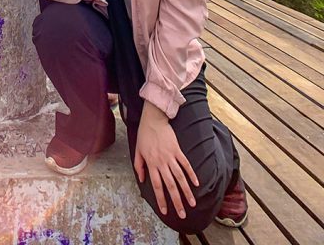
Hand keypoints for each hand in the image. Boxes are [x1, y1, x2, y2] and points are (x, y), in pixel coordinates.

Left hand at [134, 104, 198, 218]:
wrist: (153, 120)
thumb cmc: (144, 136)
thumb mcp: (137, 151)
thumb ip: (139, 167)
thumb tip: (143, 180)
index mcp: (151, 164)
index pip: (157, 186)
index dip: (161, 199)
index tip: (164, 211)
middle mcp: (162, 163)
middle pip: (170, 186)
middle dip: (176, 201)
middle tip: (182, 214)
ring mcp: (171, 157)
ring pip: (180, 178)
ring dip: (187, 192)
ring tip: (192, 203)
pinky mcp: (178, 151)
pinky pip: (186, 165)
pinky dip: (192, 175)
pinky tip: (196, 184)